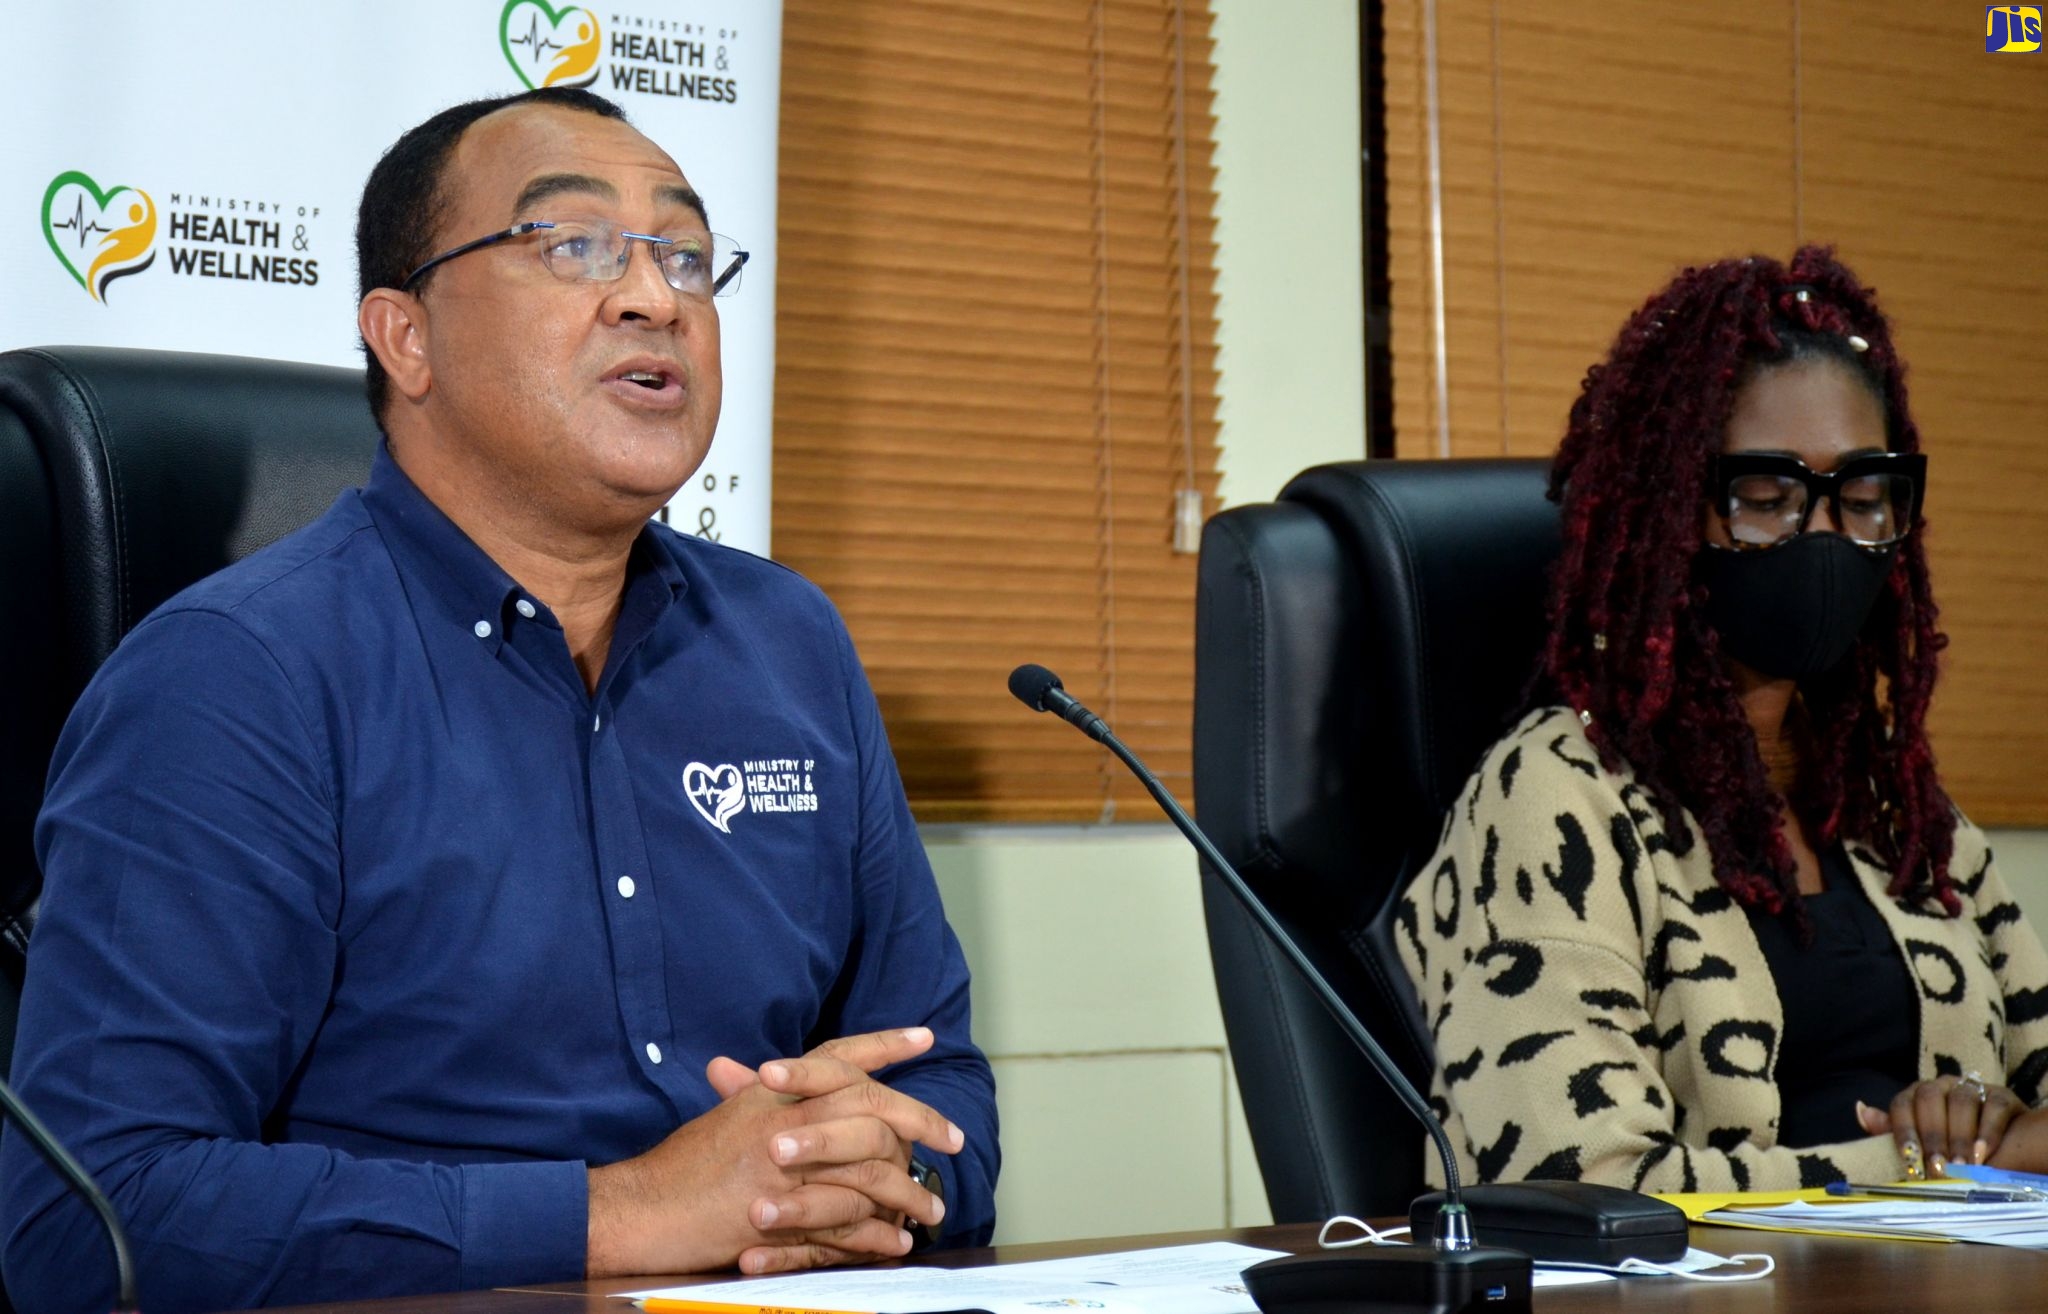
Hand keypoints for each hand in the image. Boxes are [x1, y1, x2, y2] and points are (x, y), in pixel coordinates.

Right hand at [584, 1027, 960, 1278]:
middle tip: (953, 1138)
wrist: (644, 1209)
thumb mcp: (726, 1115)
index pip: (840, 1056)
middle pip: (872, 1106)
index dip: (885, 1043)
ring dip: (908, 1191)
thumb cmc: (682, 1164)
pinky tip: (898, 1241)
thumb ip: (757, 1092)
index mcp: (774, 1090)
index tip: (925, 1036)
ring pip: (870, 1169)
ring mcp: (787, 1168)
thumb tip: (773, 1072)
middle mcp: (786, 1119)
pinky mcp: (785, 1216)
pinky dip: (878, 1234)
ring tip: (932, 1208)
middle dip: (921, 1121)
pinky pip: (849, 1223)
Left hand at [1857, 1072, 2024, 1175]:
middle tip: (1939, 1167)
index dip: (1903, 1130)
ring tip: (1962, 1166)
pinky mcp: (2001, 1096)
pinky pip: (1993, 1107)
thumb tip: (1861, 1111)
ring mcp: (1971, 1088)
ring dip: (1960, 1136)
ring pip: (1961, 1101)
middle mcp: (1940, 1086)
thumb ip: (1892, 1131)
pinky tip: (1983, 1154)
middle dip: (1932, 1135)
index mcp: (1915, 1095)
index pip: (1901, 1104)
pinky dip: (1987, 1131)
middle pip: (1929, 1099)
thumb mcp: (1920, 1142)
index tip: (1910, 1158)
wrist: (2001, 1144)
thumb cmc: (1949, 1146)